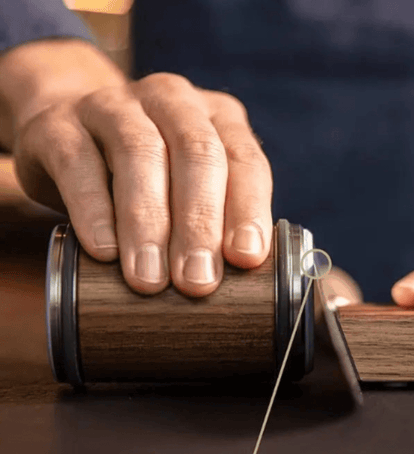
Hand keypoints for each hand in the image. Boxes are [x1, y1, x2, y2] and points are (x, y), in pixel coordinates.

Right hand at [12, 71, 271, 296]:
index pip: (244, 160)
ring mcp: (113, 105)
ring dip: (148, 223)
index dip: (247, 209)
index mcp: (220, 117)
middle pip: (196, 153)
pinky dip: (93, 210)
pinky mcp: (57, 124)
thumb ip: (221, 223)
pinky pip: (77, 162)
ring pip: (139, 153)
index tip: (246, 258)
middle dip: (200, 223)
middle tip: (198, 282)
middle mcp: (172, 100)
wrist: (70, 136)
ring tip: (150, 279)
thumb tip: (237, 285)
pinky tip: (104, 252)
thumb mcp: (196, 191)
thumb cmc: (155, 180)